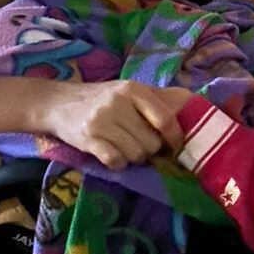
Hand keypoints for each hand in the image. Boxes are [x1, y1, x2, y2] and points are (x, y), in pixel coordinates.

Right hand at [40, 79, 188, 170]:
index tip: (174, 146)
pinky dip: (118, 163)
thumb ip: (159, 98)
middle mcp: (118, 102)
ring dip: (134, 157)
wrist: (59, 103)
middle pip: (151, 142)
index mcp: (133, 89)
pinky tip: (113, 155)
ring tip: (124, 147)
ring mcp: (102, 121)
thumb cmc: (103, 98)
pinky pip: (116, 161)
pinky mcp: (88, 139)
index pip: (165, 118)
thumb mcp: (130, 90)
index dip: (175, 137)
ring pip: (136, 154)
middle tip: (139, 143)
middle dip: (150, 149)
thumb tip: (195, 104)